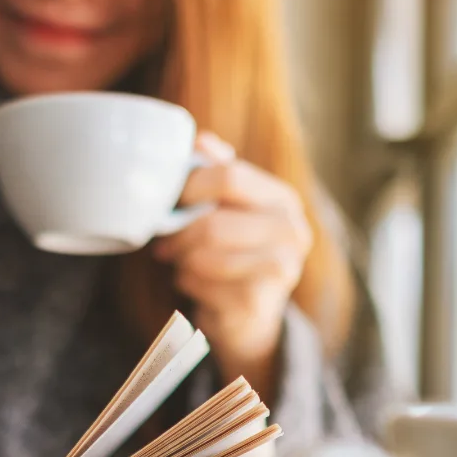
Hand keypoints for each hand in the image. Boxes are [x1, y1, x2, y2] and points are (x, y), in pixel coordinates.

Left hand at [152, 132, 312, 403]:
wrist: (250, 317)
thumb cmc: (234, 253)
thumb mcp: (230, 208)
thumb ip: (217, 172)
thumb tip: (199, 139)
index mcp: (283, 200)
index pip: (230, 176)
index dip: (190, 185)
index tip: (169, 199)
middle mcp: (291, 232)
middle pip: (212, 221)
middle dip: (179, 232)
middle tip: (165, 241)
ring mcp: (280, 270)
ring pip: (204, 255)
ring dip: (182, 259)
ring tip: (181, 261)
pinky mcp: (259, 303)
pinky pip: (202, 284)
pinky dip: (188, 283)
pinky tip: (195, 284)